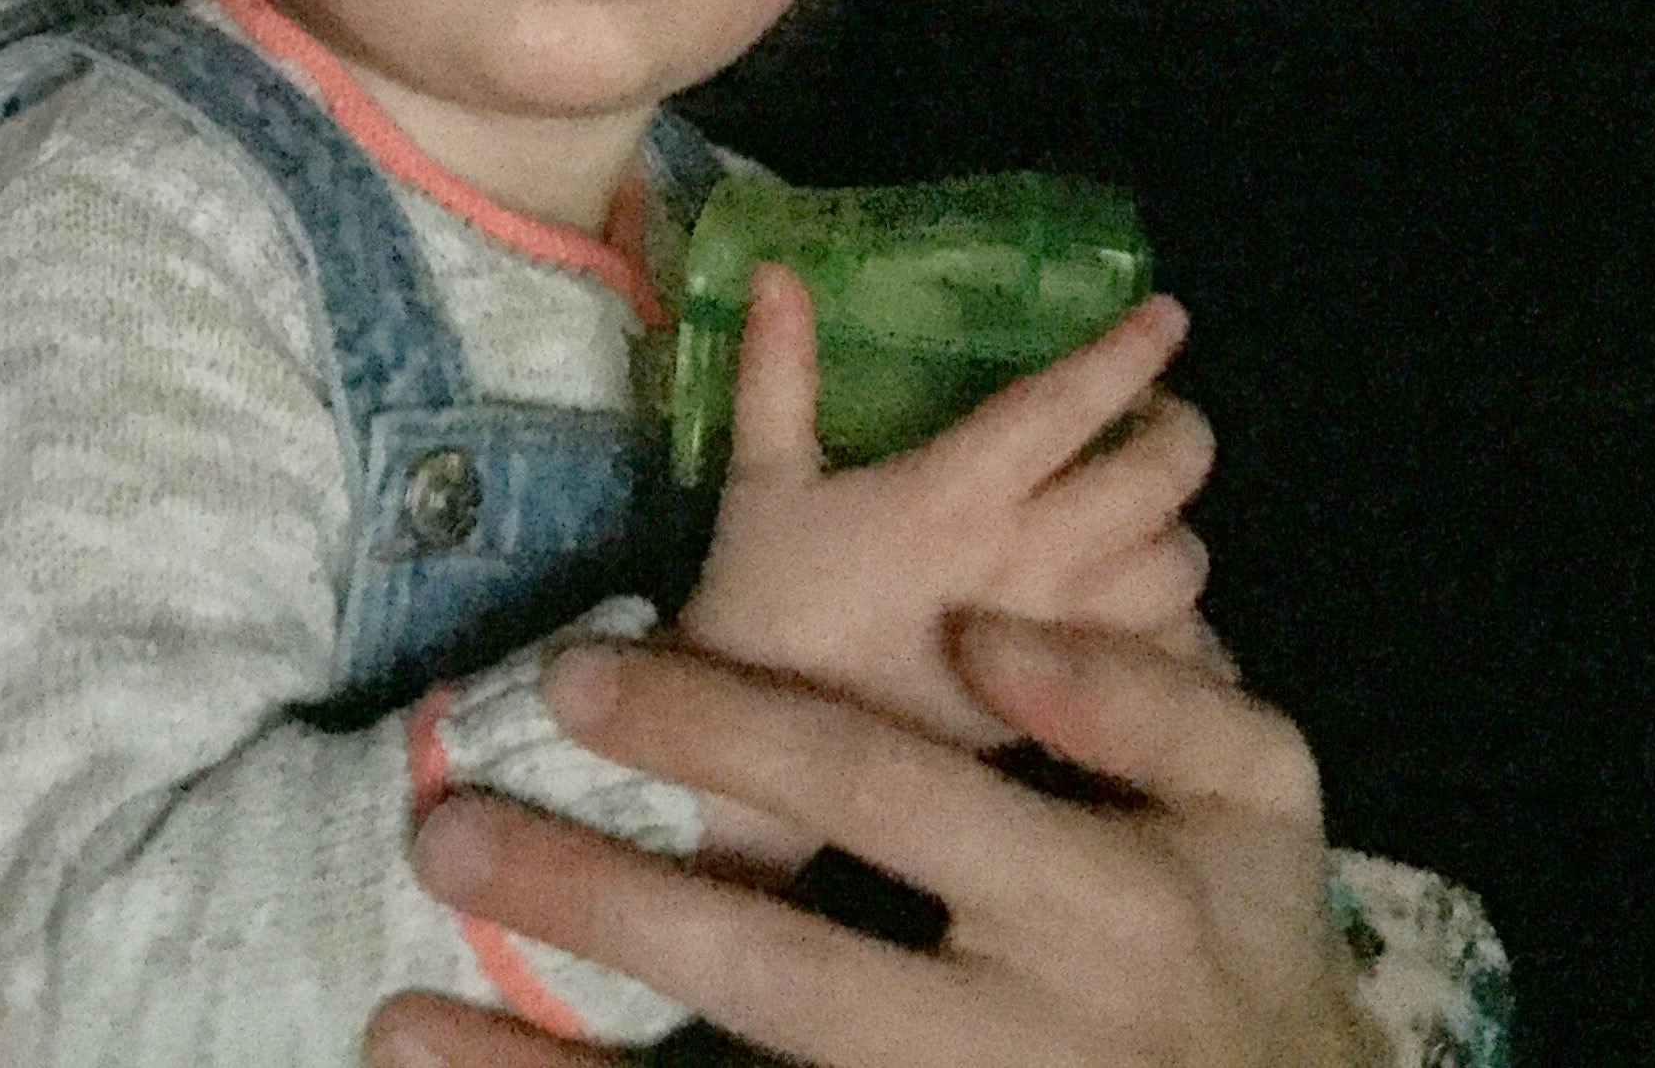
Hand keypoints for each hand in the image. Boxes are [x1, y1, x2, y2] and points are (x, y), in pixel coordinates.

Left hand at [364, 618, 1389, 1067]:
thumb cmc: (1244, 946)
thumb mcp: (1259, 802)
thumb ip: (1150, 694)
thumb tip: (987, 628)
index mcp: (1097, 906)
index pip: (881, 794)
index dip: (724, 730)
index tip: (574, 670)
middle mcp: (1016, 1042)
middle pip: (784, 977)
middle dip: (607, 906)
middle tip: (444, 833)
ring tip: (395, 1026)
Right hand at [681, 268, 1215, 746]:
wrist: (767, 749)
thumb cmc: (762, 602)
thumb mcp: (759, 481)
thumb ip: (777, 373)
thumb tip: (776, 270)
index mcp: (953, 495)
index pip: (1066, 407)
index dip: (1126, 354)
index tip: (1167, 312)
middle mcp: (1025, 559)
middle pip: (1157, 483)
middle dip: (1180, 435)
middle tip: (1159, 414)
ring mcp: (1054, 634)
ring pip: (1179, 570)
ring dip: (1176, 527)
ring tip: (1148, 508)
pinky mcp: (1063, 700)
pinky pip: (1161, 649)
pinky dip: (1169, 615)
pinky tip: (1138, 597)